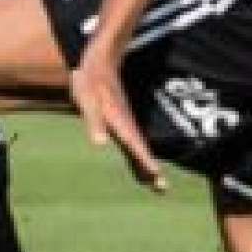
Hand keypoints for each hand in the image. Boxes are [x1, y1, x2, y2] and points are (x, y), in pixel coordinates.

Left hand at [70, 50, 166, 192]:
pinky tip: (143, 171)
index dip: (144, 160)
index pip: (135, 145)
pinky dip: (141, 159)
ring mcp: (127, 124)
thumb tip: (100, 144)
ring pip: (140, 148)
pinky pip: (135, 145)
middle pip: (141, 150)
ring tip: (160, 187)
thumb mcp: (88, 100)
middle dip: (151, 169)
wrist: (102, 63)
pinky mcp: (123, 124)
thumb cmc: (92, 81)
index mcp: (120, 122)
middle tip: (163, 189)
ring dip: (148, 166)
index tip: (156, 174)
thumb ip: (94, 122)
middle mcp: (127, 125)